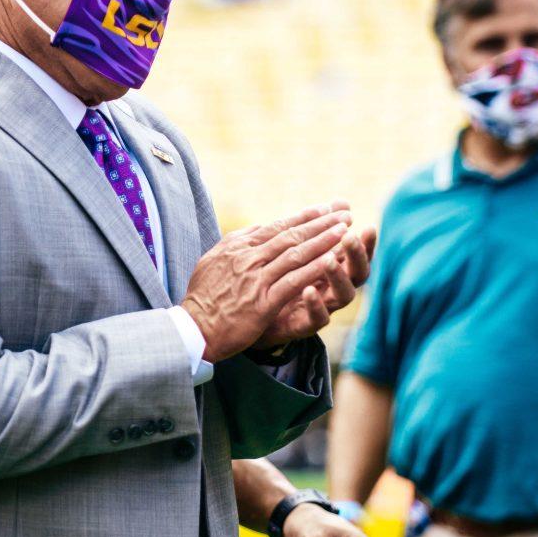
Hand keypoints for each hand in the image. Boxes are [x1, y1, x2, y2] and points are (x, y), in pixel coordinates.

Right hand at [183, 204, 350, 362]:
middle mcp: (248, 257)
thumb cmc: (204, 296)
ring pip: (295, 254)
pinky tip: (332, 260)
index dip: (303, 216)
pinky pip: (293, 281)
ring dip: (323, 240)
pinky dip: (314, 269)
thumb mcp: (214, 260)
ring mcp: (255, 279)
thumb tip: (256, 229)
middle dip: (320, 223)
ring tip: (344, 230)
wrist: (193, 328)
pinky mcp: (262, 302)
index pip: (276, 226)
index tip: (324, 208)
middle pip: (290, 235)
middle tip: (344, 213)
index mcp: (237, 246)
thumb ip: (237, 244)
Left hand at [253, 227, 375, 349]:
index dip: (366, 243)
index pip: (357, 255)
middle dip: (356, 255)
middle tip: (349, 237)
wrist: (255, 311)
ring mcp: (322, 307)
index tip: (369, 227)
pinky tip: (308, 290)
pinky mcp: (304, 325)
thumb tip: (342, 201)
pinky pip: (316, 319)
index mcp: (335, 267)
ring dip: (337, 276)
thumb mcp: (301, 248)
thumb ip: (321, 228)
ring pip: (342, 295)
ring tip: (328, 259)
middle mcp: (333, 287)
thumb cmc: (283, 276)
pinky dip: (315, 305)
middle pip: (357, 274)